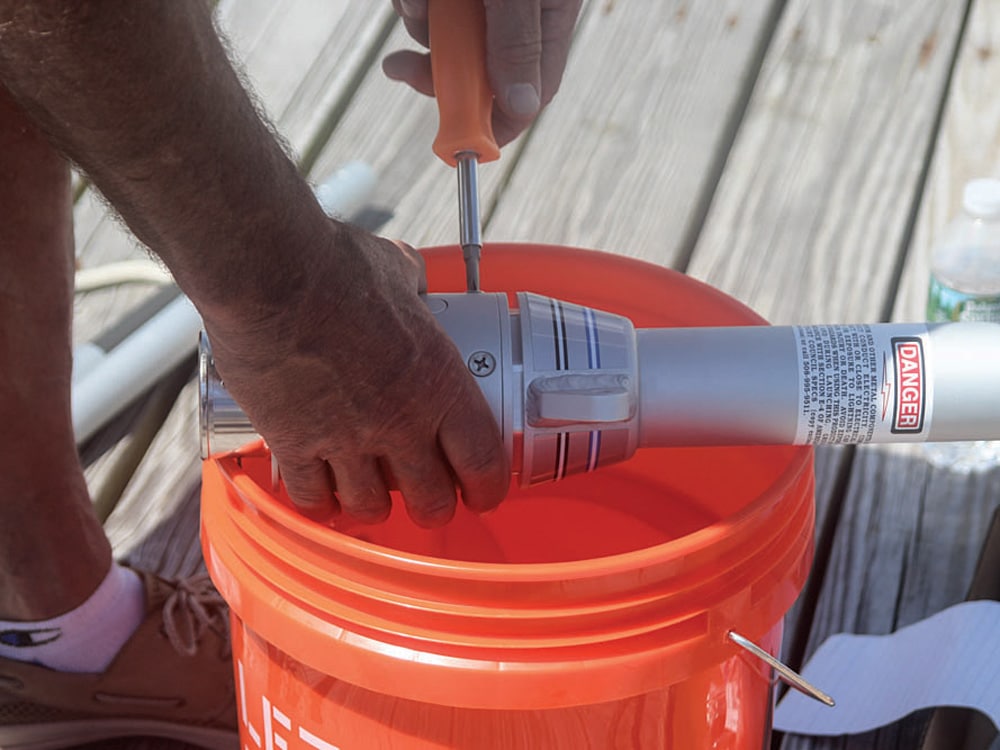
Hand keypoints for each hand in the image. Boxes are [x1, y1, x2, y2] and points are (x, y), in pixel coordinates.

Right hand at [202, 224, 508, 526]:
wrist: (269, 274)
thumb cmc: (336, 266)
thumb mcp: (398, 271)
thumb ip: (414, 287)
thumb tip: (414, 283)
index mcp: (439, 382)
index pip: (482, 460)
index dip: (488, 487)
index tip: (483, 491)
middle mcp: (400, 422)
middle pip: (431, 500)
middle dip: (433, 505)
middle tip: (430, 498)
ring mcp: (345, 439)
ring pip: (371, 507)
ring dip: (376, 506)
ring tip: (374, 497)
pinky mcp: (293, 444)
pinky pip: (312, 498)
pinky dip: (320, 503)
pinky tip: (324, 496)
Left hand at [382, 0, 581, 145]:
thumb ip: (518, 41)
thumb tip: (522, 106)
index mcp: (548, 21)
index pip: (526, 96)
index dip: (489, 124)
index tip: (455, 141)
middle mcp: (518, 15)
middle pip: (474, 72)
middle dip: (435, 71)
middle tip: (400, 68)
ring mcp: (482, 5)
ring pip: (441, 37)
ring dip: (419, 22)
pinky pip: (424, 9)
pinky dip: (412, 1)